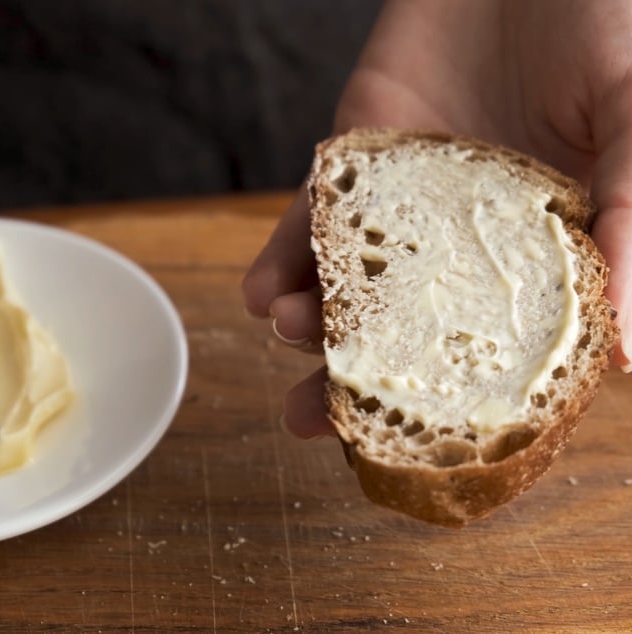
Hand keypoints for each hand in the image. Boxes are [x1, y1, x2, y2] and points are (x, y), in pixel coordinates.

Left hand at [243, 0, 631, 437]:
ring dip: (312, 320)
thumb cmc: (606, 18)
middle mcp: (473, 240)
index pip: (502, 350)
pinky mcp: (357, 160)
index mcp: (555, 247)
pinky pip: (313, 218)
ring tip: (288, 335)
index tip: (418, 450)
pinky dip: (284, 255)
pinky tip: (263, 292)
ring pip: (353, 283)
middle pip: (410, 331)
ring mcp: (408, 204)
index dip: (459, 406)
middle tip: (315, 420)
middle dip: (359, 379)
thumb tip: (628, 350)